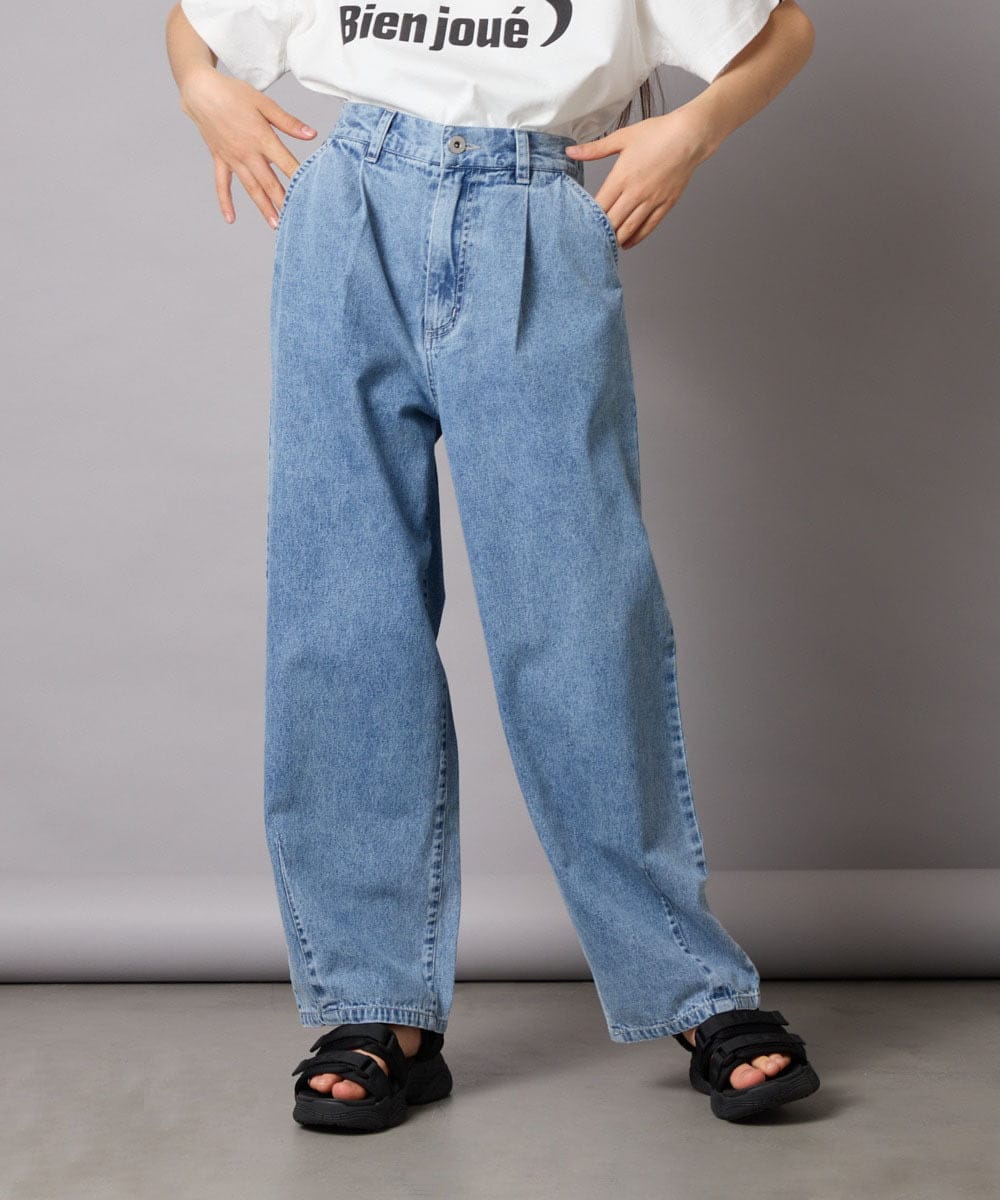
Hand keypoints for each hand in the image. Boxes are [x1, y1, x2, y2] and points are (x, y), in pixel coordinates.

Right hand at [179, 66, 316, 227]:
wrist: (200, 90)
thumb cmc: (233, 93)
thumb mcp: (264, 103)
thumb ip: (288, 122)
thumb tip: (312, 134)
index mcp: (261, 137)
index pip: (286, 163)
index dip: (299, 178)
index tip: (312, 195)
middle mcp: (247, 153)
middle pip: (269, 182)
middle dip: (283, 202)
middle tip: (296, 220)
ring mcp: (232, 158)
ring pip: (251, 188)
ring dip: (263, 208)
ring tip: (276, 225)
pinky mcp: (219, 159)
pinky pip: (222, 185)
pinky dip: (225, 202)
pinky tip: (231, 218)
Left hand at [564, 109, 710, 250]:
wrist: (689, 136)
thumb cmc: (657, 133)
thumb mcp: (622, 137)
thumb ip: (595, 149)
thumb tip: (570, 152)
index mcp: (621, 177)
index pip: (599, 207)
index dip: (588, 218)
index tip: (580, 223)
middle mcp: (635, 193)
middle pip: (611, 223)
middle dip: (600, 232)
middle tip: (590, 239)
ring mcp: (651, 201)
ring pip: (628, 229)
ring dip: (616, 239)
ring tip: (605, 245)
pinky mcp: (665, 205)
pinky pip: (648, 228)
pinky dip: (635, 238)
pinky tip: (627, 243)